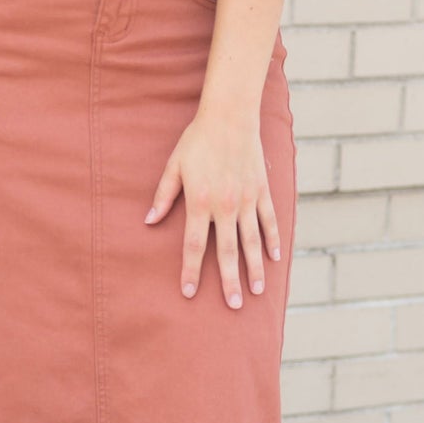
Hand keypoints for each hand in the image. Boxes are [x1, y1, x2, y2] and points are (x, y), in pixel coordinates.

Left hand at [144, 107, 281, 307]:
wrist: (230, 117)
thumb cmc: (197, 141)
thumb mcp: (174, 167)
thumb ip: (163, 196)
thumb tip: (149, 221)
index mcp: (199, 202)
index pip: (193, 245)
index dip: (190, 271)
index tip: (189, 292)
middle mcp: (224, 206)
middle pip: (226, 251)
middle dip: (228, 281)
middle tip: (233, 305)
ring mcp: (246, 200)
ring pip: (251, 241)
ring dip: (254, 268)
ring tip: (257, 291)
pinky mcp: (262, 191)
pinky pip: (269, 221)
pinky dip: (273, 240)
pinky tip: (274, 258)